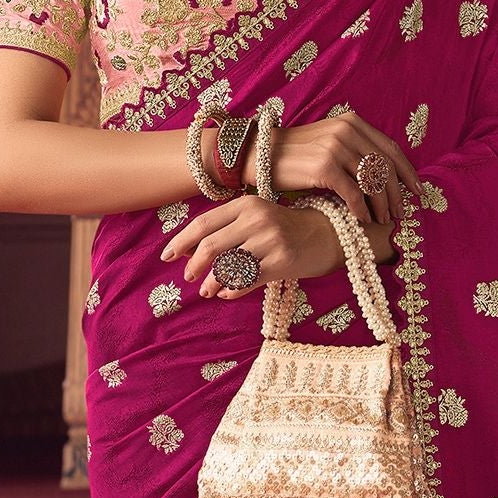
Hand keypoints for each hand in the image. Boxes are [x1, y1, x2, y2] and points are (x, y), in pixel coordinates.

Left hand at [160, 193, 345, 299]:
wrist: (329, 235)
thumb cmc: (286, 228)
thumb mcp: (257, 217)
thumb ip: (228, 228)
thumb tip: (191, 250)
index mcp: (246, 204)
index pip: (204, 223)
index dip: (181, 241)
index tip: (167, 256)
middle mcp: (257, 219)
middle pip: (211, 245)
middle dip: (193, 264)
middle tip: (188, 276)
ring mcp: (270, 241)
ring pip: (228, 265)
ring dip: (211, 281)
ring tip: (206, 290)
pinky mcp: (282, 262)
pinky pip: (247, 280)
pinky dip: (232, 289)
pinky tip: (226, 293)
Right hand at [257, 111, 421, 227]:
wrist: (257, 156)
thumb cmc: (294, 157)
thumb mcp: (327, 144)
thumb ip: (353, 152)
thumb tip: (382, 177)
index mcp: (351, 122)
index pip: (390, 148)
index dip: (407, 172)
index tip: (417, 191)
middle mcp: (346, 131)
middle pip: (385, 167)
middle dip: (397, 194)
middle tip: (401, 214)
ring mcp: (335, 147)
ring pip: (372, 182)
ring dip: (381, 206)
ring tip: (383, 221)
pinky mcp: (324, 166)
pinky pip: (353, 193)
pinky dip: (361, 210)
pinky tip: (363, 220)